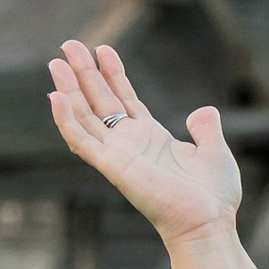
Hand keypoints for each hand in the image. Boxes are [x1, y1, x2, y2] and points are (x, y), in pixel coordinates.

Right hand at [47, 39, 241, 248]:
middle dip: (84, 72)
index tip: (102, 48)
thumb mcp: (213, 151)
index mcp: (151, 137)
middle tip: (68, 45)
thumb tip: (203, 111)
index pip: (124, 98)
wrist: (208, 223)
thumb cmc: (213, 196)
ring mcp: (118, 154)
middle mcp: (129, 143)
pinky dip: (66, 119)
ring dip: (68, 89)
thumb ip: (205, 129)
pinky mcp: (112, 166)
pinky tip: (55, 96)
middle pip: (99, 100)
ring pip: (84, 115)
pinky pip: (82, 140)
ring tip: (55, 61)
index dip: (112, 73)